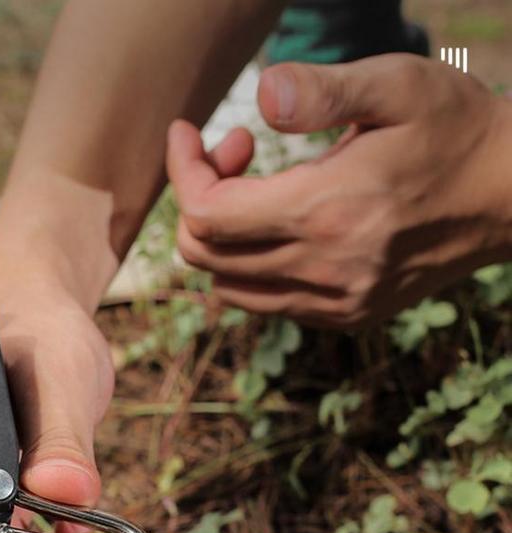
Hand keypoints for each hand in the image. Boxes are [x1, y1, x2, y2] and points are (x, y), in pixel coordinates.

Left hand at [167, 54, 511, 327]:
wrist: (509, 195)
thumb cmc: (453, 129)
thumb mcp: (398, 86)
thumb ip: (325, 90)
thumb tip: (261, 95)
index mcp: (326, 212)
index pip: (206, 215)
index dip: (183, 172)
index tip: (189, 132)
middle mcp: (324, 269)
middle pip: (204, 254)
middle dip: (199, 196)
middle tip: (237, 150)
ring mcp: (333, 302)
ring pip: (227, 285)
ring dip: (223, 234)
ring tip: (261, 187)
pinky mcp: (344, 316)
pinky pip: (265, 301)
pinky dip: (251, 263)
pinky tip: (285, 223)